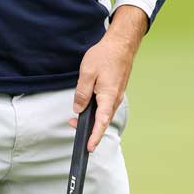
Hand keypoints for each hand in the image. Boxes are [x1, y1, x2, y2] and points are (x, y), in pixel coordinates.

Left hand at [72, 5, 148, 151]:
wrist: (121, 45)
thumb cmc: (105, 56)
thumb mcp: (87, 73)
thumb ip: (81, 93)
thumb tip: (78, 109)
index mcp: (108, 97)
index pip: (102, 123)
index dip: (95, 137)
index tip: (89, 148)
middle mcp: (115, 99)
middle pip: (103, 121)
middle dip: (89, 128)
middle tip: (72, 125)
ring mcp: (117, 96)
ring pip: (105, 113)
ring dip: (93, 118)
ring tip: (77, 118)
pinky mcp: (116, 91)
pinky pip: (106, 106)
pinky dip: (97, 110)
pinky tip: (89, 106)